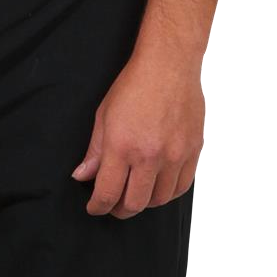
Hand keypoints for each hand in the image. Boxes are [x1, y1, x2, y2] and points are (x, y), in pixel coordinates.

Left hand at [70, 50, 203, 216]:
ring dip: (145, 203)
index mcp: (122, 146)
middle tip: (114, 206)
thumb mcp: (104, 116)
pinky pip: (182, 187)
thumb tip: (82, 176)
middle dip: (120, 210)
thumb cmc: (134, 86)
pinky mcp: (194, 151)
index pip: (108, 193)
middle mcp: (150, 155)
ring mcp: (175, 155)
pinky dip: (168, 193)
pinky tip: (158, 188)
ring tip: (136, 196)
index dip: (98, 207)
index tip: (95, 207)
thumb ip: (95, 151)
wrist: (170, 65)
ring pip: (160, 199)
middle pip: (135, 204)